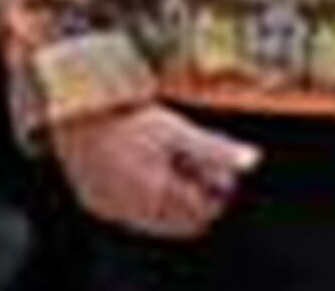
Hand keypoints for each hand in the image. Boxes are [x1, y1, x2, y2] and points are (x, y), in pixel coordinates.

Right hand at [51, 101, 259, 239]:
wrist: (81, 113)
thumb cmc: (131, 119)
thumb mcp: (180, 131)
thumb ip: (217, 150)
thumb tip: (253, 161)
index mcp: (159, 196)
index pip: (201, 213)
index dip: (213, 191)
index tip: (216, 166)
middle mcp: (135, 211)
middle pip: (180, 220)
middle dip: (194, 196)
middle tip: (194, 163)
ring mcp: (113, 210)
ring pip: (155, 219)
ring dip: (169, 198)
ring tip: (168, 161)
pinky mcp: (96, 204)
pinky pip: (130, 213)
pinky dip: (143, 197)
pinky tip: (144, 168)